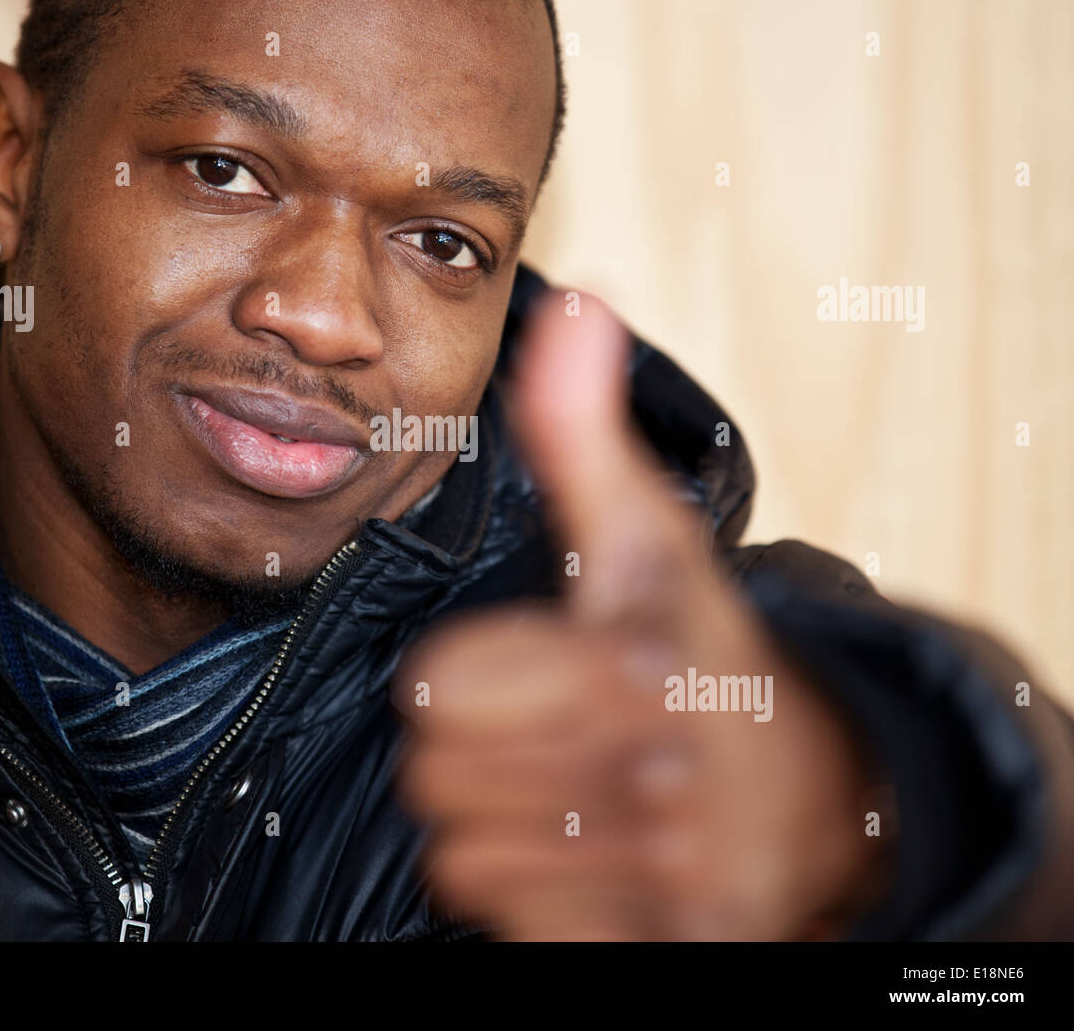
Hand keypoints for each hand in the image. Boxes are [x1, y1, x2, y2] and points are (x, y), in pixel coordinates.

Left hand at [393, 290, 888, 939]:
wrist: (812, 782)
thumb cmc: (695, 648)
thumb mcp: (645, 536)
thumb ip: (583, 430)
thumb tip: (579, 304)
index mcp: (628, 659)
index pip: (432, 694)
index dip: (460, 679)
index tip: (516, 668)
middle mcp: (649, 769)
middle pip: (435, 779)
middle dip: (472, 755)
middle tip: (542, 732)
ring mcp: (663, 870)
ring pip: (462, 860)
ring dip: (499, 828)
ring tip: (568, 789)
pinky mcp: (666, 941)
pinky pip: (508, 926)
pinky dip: (534, 898)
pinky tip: (592, 854)